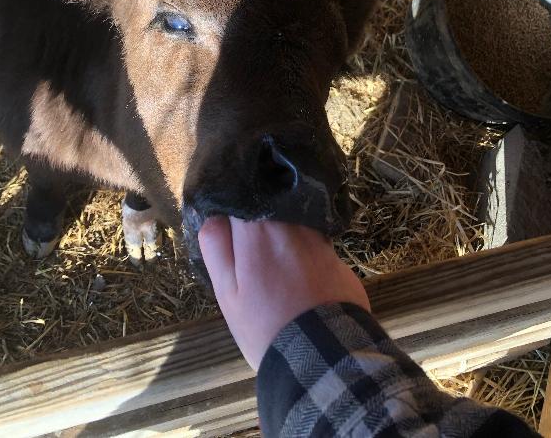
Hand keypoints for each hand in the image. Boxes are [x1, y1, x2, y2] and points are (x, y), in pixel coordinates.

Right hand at [199, 216, 369, 369]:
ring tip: (273, 261)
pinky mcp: (336, 252)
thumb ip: (217, 248)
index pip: (241, 194)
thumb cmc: (265, 325)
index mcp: (256, 229)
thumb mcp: (228, 294)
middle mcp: (289, 222)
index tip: (229, 223)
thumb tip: (215, 214)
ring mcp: (317, 235)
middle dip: (257, 215)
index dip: (234, 202)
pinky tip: (296, 270)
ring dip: (281, 229)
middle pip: (268, 201)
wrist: (323, 356)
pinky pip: (312, 237)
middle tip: (249, 247)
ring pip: (291, 218)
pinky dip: (302, 246)